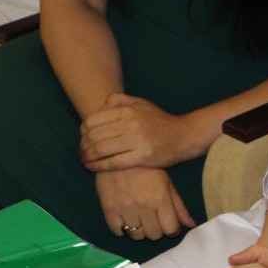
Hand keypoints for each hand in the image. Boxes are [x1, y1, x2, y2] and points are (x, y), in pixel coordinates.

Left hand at [80, 93, 201, 170]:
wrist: (185, 136)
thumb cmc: (160, 121)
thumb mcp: (141, 103)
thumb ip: (118, 100)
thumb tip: (98, 108)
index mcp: (128, 111)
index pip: (93, 121)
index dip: (83, 131)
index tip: (83, 138)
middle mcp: (131, 125)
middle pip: (94, 136)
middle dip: (83, 146)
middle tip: (81, 152)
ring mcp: (137, 141)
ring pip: (100, 150)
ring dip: (87, 156)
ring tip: (84, 160)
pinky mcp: (143, 157)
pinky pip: (113, 163)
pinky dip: (98, 166)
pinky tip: (92, 167)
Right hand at [96, 166, 195, 240]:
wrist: (118, 155)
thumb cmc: (148, 169)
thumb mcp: (168, 184)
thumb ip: (179, 207)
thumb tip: (192, 226)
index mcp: (161, 199)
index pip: (170, 229)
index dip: (172, 230)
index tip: (169, 225)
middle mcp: (143, 206)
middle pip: (154, 235)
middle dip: (157, 230)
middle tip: (154, 220)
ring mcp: (125, 208)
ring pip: (136, 235)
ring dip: (141, 231)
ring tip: (141, 219)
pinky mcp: (108, 209)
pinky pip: (117, 231)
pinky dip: (123, 229)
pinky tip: (127, 219)